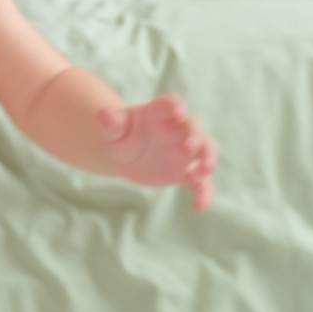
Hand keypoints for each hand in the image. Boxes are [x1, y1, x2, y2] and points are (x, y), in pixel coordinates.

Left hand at [98, 94, 218, 211]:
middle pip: (194, 126)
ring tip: (206, 169)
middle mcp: (178, 129)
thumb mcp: (112, 129)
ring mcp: (184, 150)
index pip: (172, 104)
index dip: (176, 107)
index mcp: (159, 113)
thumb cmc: (119, 135)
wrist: (124, 155)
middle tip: (189, 146)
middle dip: (195, 135)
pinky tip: (199, 207)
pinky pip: (200, 181)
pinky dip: (203, 193)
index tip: (178, 113)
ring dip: (209, 157)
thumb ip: (111, 122)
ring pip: (205, 150)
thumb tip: (103, 115)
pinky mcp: (185, 171)